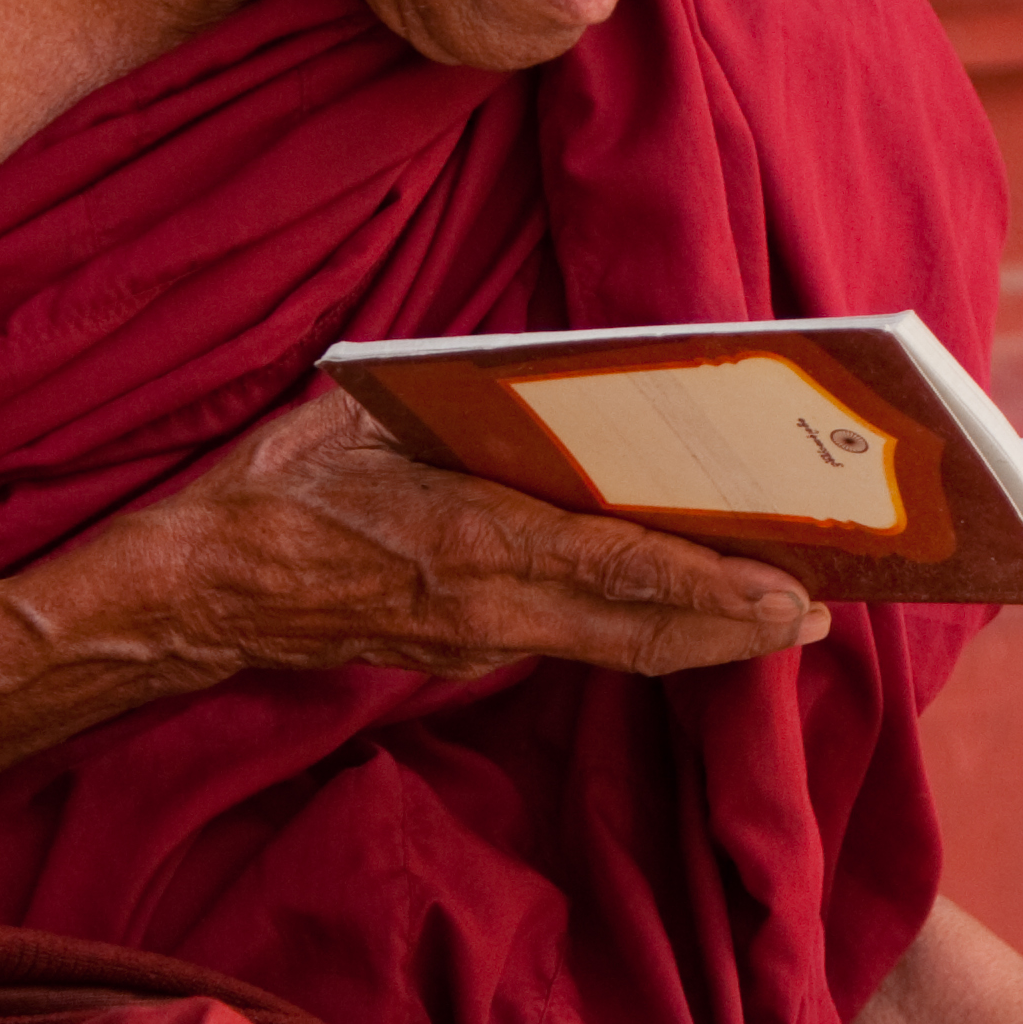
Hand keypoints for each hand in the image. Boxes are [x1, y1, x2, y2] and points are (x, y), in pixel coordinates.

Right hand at [131, 382, 833, 689]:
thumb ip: (466, 404)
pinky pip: (575, 643)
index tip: (791, 595)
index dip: (715, 591)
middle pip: (641, 631)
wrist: (202, 588)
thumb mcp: (370, 418)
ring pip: (616, 647)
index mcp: (472, 540)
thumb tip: (556, 370)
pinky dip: (642, 634)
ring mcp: (478, 641)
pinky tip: (688, 619)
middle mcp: (490, 608)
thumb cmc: (280, 488)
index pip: (620, 572)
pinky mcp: (463, 653)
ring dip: (701, 637)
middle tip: (820, 615)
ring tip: (779, 617)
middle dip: (735, 628)